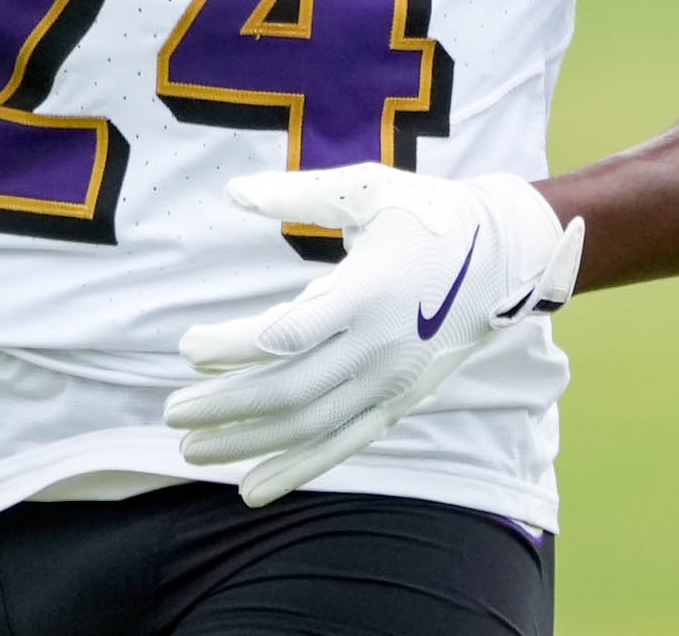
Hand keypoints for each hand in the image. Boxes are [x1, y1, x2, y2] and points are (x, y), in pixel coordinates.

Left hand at [163, 165, 583, 507]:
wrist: (505, 256)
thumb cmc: (426, 214)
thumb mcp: (366, 190)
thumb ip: (298, 194)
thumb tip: (233, 191)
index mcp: (367, 292)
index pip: (287, 334)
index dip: (232, 346)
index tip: (187, 349)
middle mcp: (380, 347)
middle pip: (291, 391)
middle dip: (226, 406)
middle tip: (173, 411)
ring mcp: (392, 382)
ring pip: (311, 427)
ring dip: (248, 444)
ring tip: (192, 449)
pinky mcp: (400, 402)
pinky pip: (343, 445)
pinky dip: (297, 470)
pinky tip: (253, 488)